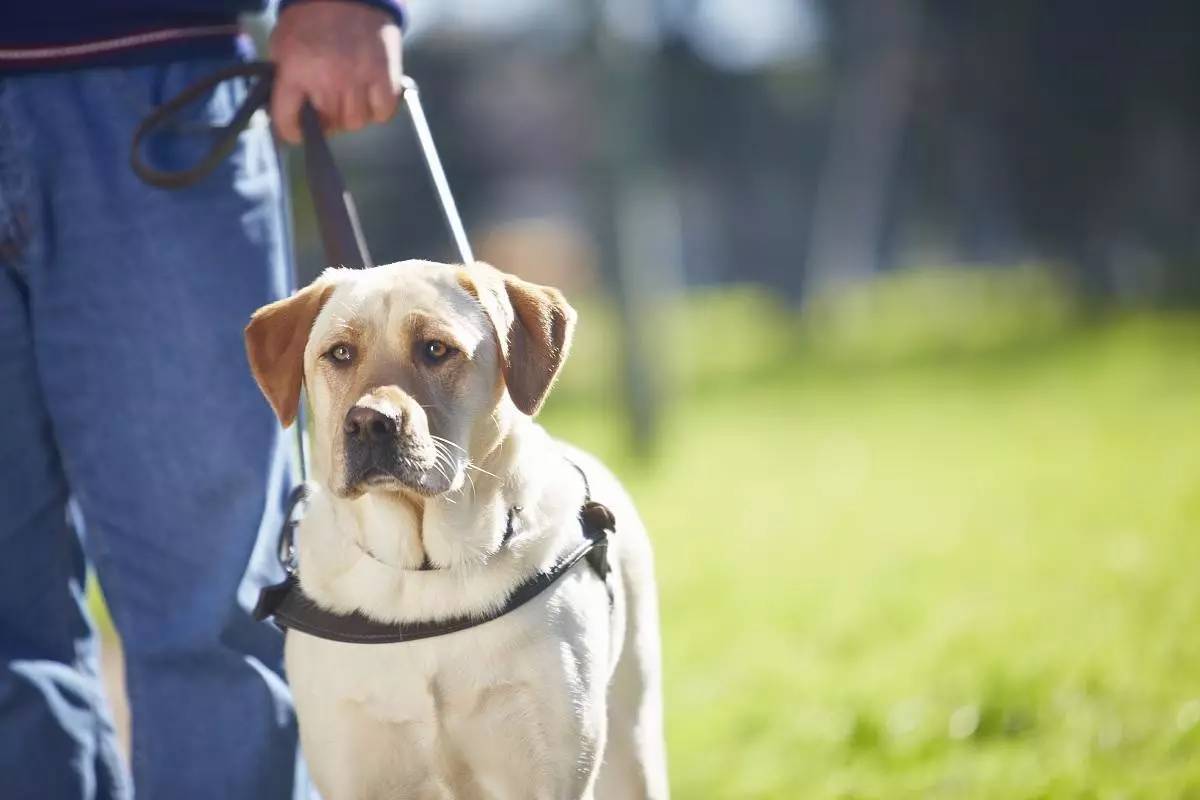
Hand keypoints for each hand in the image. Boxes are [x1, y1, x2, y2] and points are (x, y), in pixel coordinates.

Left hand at [269, 0, 403, 143]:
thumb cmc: (312, 19)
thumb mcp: (284, 44)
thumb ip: (282, 78)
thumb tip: (285, 113)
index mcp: (296, 70)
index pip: (288, 120)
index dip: (291, 132)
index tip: (296, 133)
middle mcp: (327, 78)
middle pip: (328, 125)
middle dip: (326, 120)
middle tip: (327, 106)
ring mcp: (358, 78)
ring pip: (355, 122)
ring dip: (352, 114)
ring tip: (349, 96)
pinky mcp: (385, 76)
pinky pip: (381, 113)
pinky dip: (377, 109)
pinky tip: (370, 94)